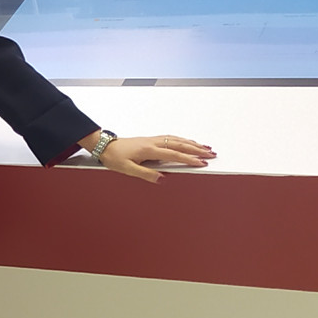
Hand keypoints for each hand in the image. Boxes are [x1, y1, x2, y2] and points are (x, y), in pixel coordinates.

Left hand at [93, 134, 215, 183]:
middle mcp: (153, 143)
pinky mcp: (150, 139)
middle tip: (212, 154)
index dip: (189, 158)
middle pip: (180, 144)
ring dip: (192, 143)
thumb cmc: (114, 158)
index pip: (174, 154)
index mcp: (149, 150)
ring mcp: (152, 140)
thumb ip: (145, 174)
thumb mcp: (127, 169)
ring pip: (176, 139)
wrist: (104, 146)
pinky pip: (170, 138)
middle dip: (197, 149)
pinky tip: (186, 142)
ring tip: (205, 147)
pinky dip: (182, 140)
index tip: (202, 162)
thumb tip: (162, 179)